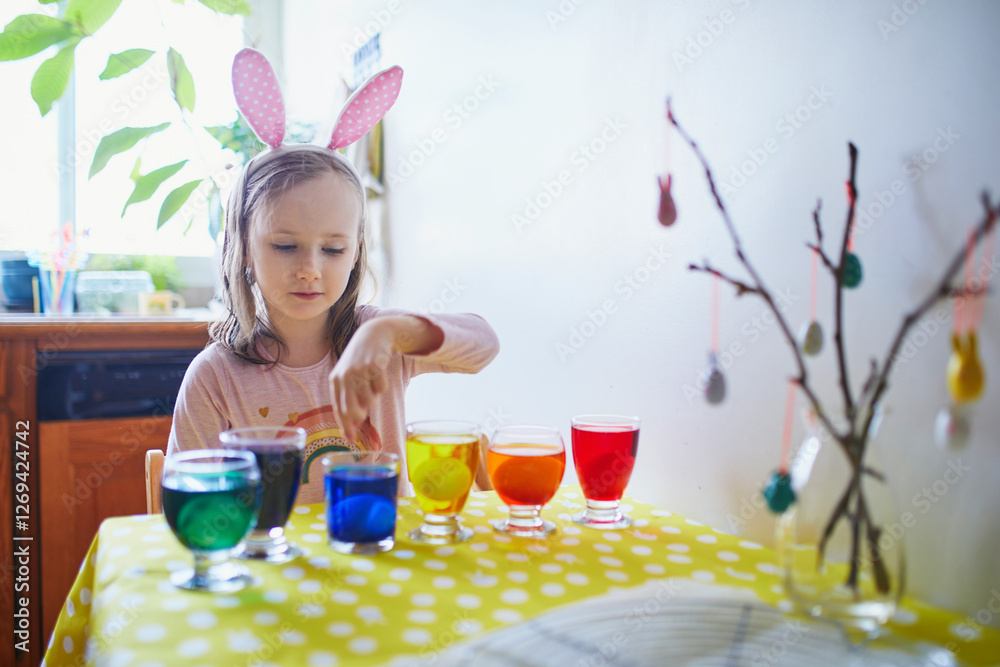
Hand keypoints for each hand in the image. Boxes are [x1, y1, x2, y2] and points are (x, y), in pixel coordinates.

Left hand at [329, 319, 393, 443]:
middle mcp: (345, 376)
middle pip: (352, 410)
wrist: (373, 334)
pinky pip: (381, 388)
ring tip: (372, 382)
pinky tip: (378, 372)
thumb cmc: (360, 359)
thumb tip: (355, 423)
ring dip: (374, 397)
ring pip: (370, 401)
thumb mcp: (349, 375)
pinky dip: (382, 385)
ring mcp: (359, 371)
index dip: (345, 426)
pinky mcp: (374, 367)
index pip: (339, 409)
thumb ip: (349, 397)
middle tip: (365, 415)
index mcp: (336, 380)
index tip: (351, 439)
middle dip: (360, 416)